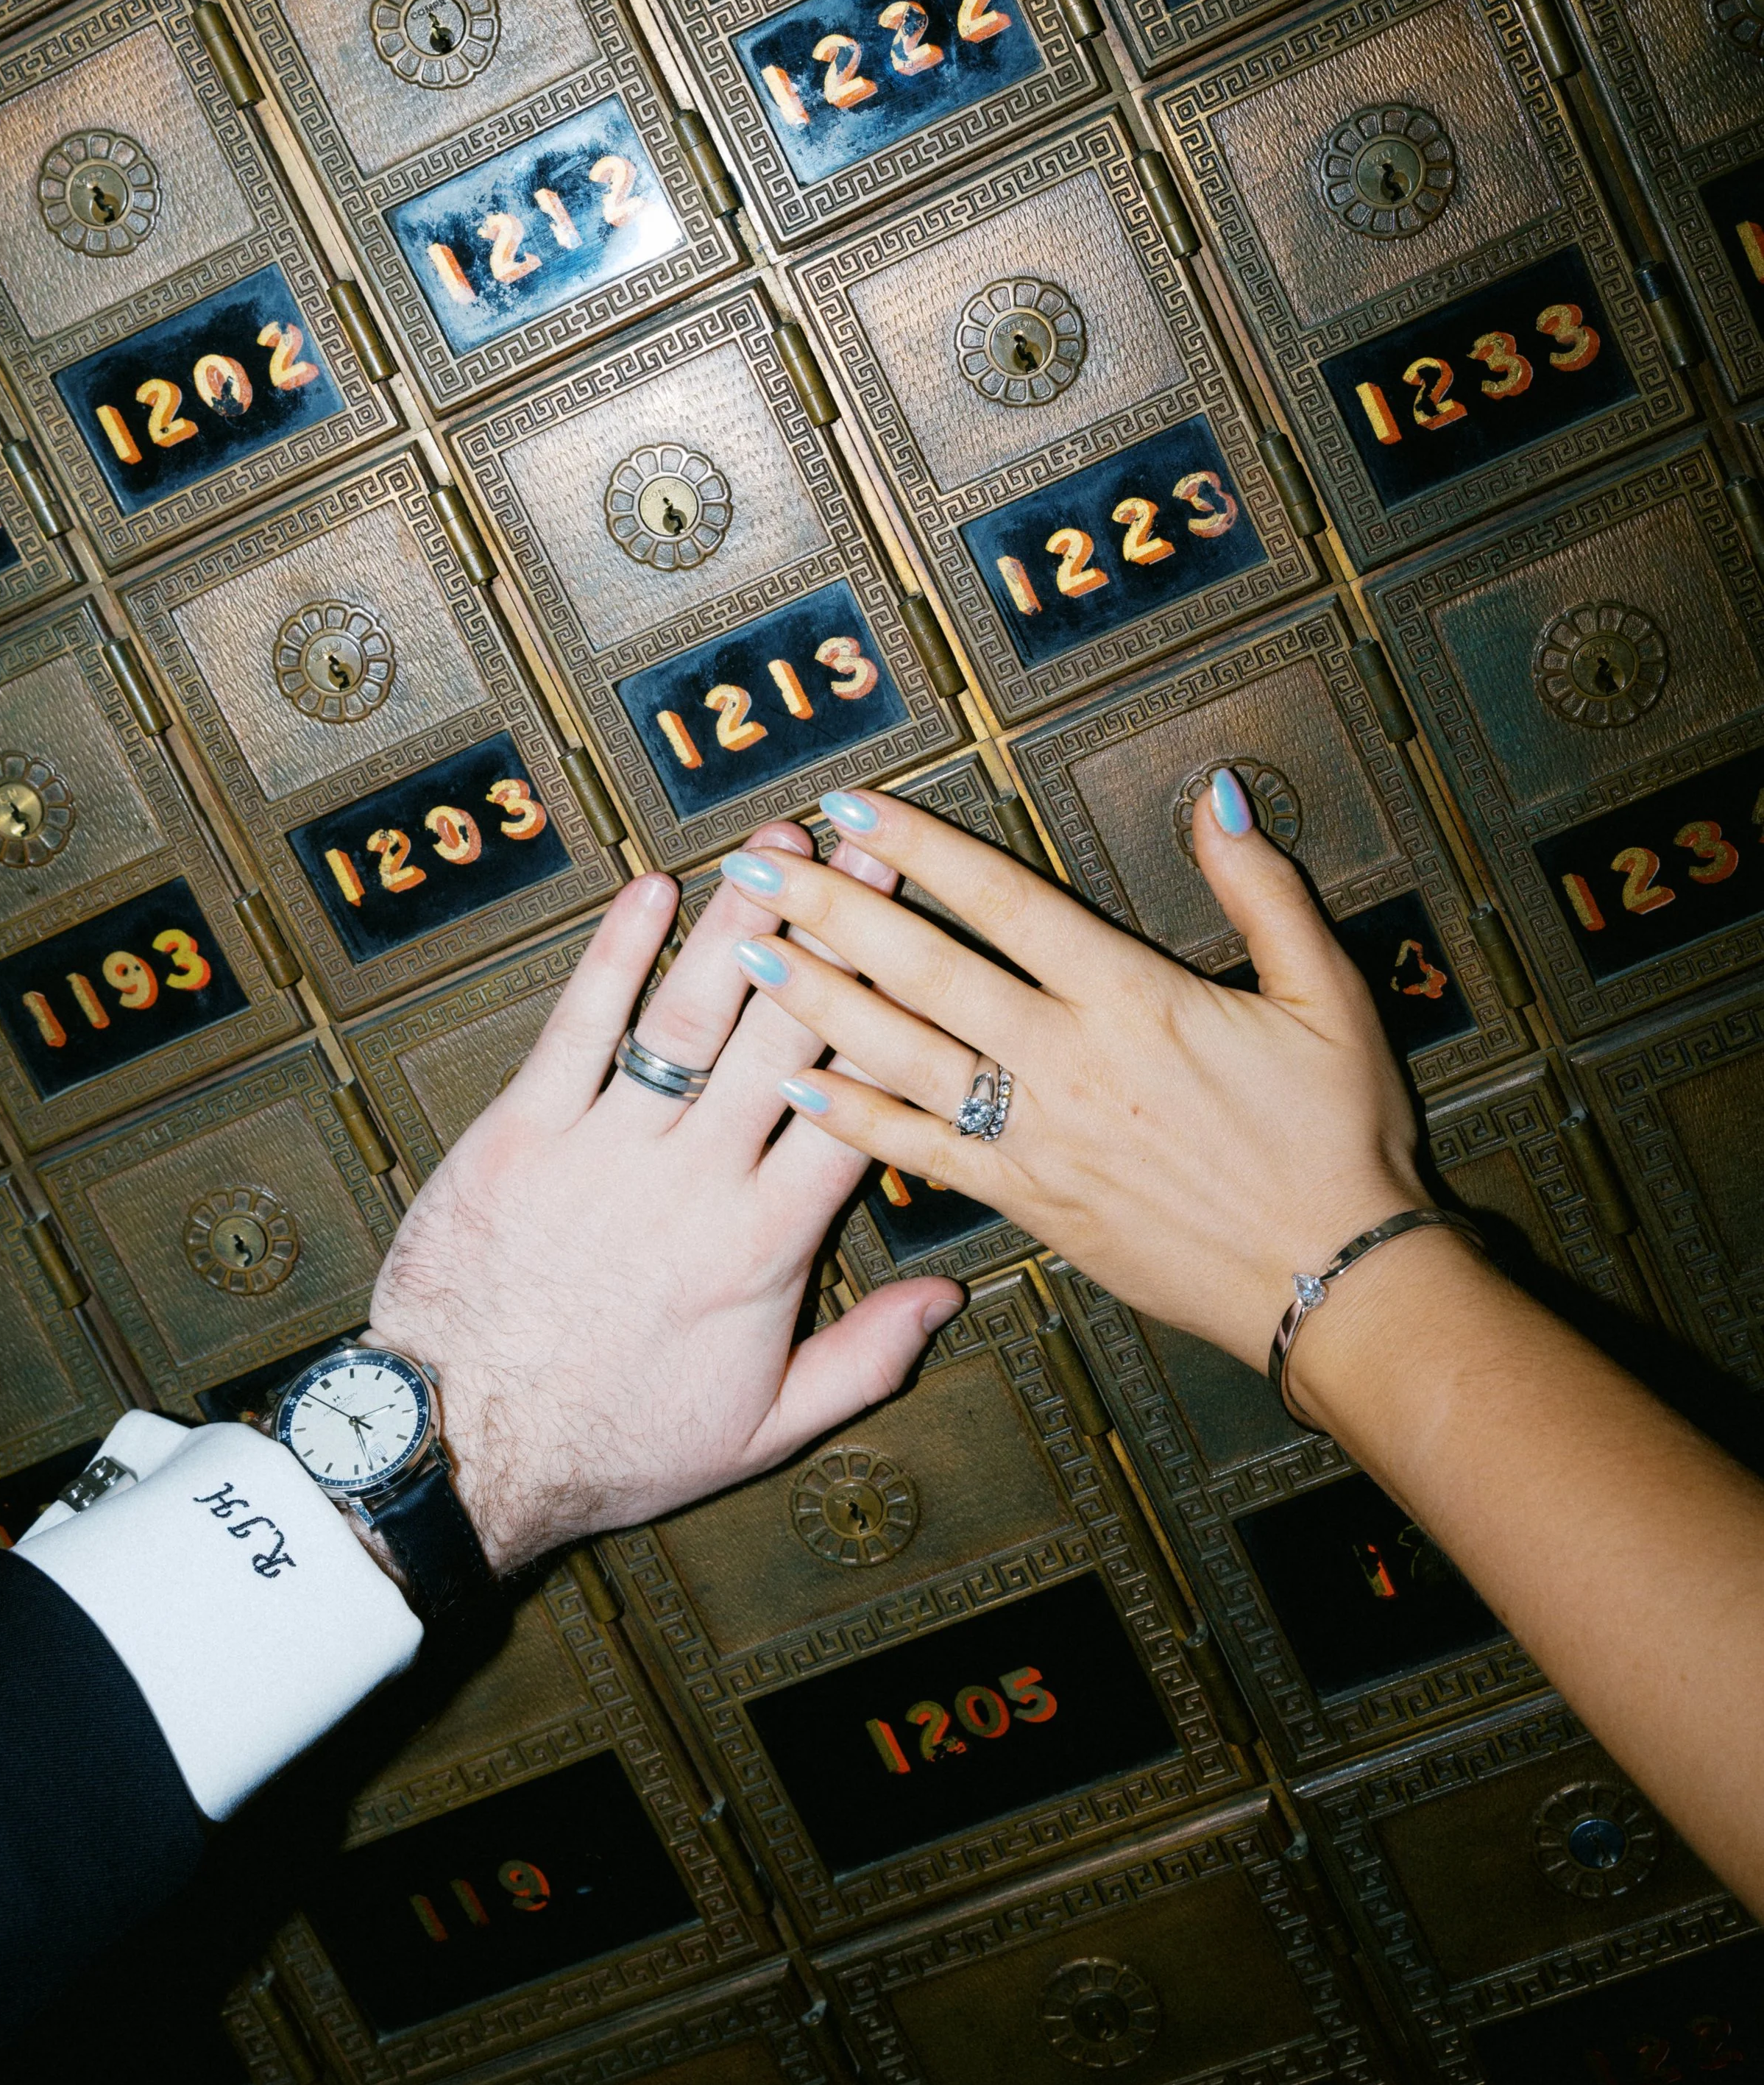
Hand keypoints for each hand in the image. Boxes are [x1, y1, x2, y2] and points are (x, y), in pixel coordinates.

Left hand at [368, 822, 962, 1573]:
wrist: (457, 1452)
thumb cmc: (608, 1446)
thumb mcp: (759, 1431)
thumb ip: (862, 1360)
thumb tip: (948, 1302)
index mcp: (764, 1248)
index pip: (855, 1110)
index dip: (897, 1023)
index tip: (932, 954)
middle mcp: (695, 1183)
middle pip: (786, 1035)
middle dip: (839, 935)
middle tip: (874, 856)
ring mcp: (604, 1149)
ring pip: (689, 1013)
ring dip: (740, 921)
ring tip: (782, 847)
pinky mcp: (520, 1133)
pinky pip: (577, 1025)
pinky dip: (614, 952)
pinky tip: (650, 890)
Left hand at [713, 778, 1429, 1374]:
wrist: (1336, 1287)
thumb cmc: (1339, 1141)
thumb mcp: (1327, 997)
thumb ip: (1263, 891)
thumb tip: (1219, 797)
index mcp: (1133, 998)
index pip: (1002, 901)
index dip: (919, 848)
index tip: (853, 807)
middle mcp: (1067, 1063)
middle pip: (923, 970)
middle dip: (830, 910)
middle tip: (757, 865)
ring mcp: (1037, 1138)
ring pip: (902, 1056)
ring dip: (816, 1002)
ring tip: (744, 954)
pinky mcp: (1029, 1203)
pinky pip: (920, 1155)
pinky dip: (854, 1120)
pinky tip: (798, 1086)